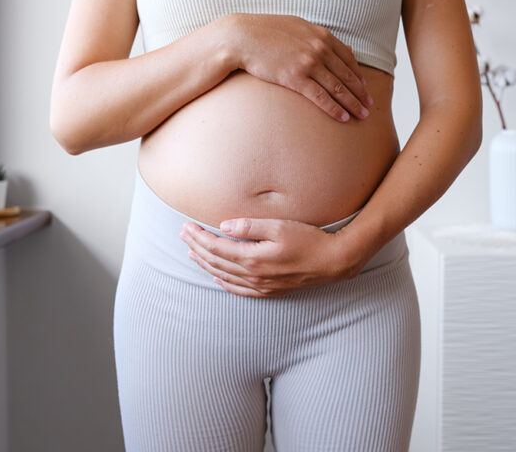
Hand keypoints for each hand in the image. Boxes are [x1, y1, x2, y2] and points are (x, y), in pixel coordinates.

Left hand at [178, 217, 366, 297]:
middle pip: (216, 262)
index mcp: (252, 257)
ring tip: (192, 255)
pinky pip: (240, 290)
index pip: (216, 247)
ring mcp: (261, 285)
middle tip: (183, 236)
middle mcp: (253, 275)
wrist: (332, 261)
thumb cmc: (308, 240)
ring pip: (224, 276)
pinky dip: (224, 283)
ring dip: (205, 264)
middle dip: (197, 248)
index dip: (199, 237)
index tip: (187, 227)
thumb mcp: (279, 226)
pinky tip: (217, 278)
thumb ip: (249, 226)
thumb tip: (224, 226)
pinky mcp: (270, 290)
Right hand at [223, 12, 373, 122]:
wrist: (241, 37)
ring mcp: (308, 63)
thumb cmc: (265, 32)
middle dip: (360, 93)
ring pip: (338, 88)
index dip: (358, 75)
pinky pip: (321, 97)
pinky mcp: (295, 78)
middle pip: (347, 75)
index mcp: (320, 35)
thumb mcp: (296, 27)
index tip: (364, 87)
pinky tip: (343, 117)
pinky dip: (334, 108)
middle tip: (370, 106)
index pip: (347, 58)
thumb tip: (336, 44)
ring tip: (362, 116)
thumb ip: (317, 36)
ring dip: (353, 103)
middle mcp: (319, 48)